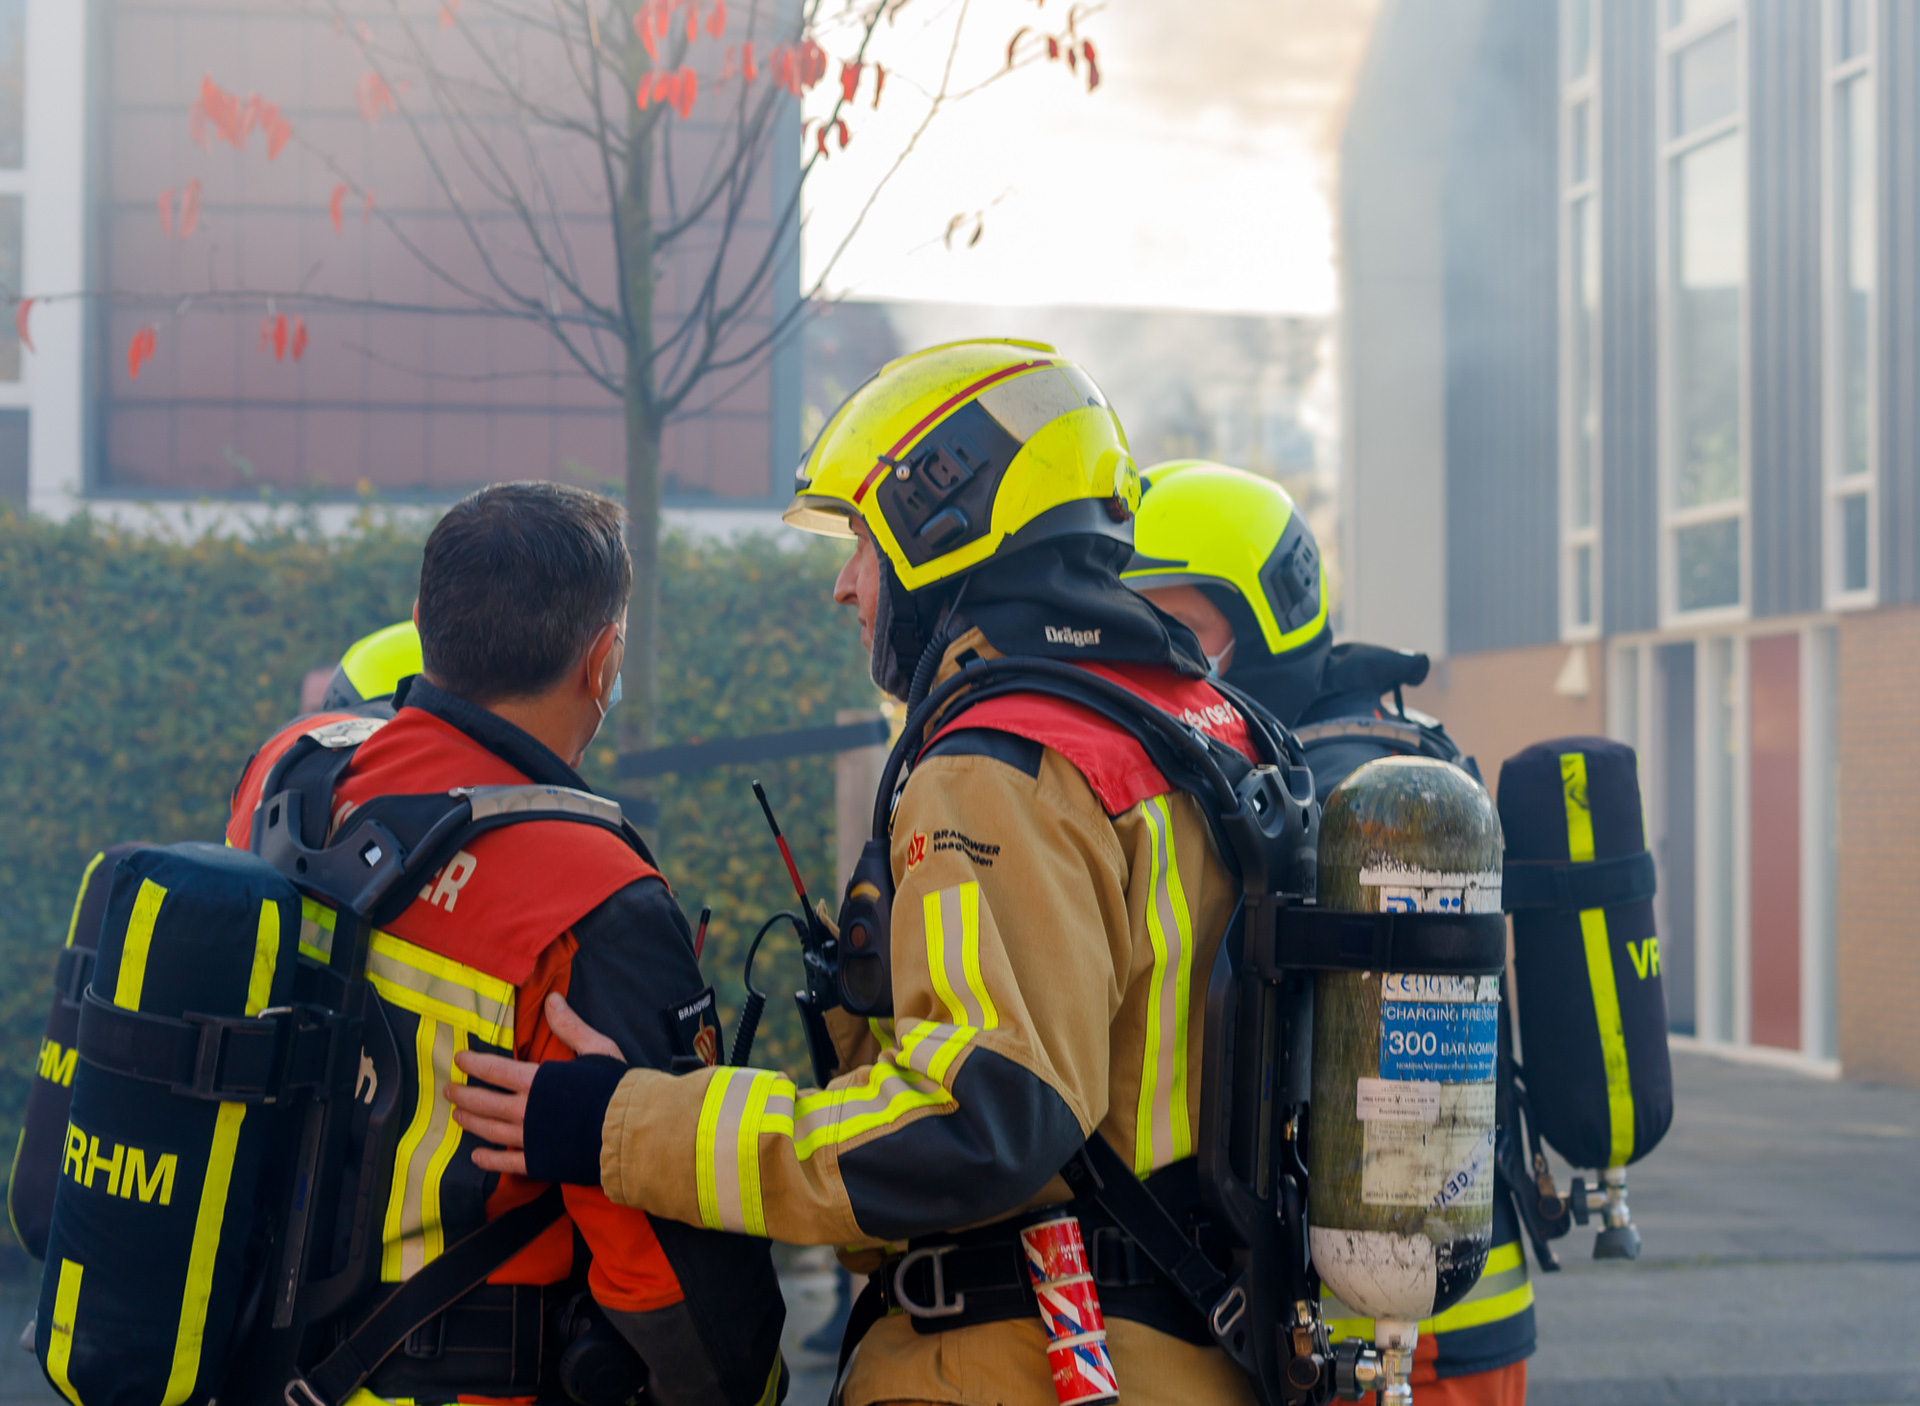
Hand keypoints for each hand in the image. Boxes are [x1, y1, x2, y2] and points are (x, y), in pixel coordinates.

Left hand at [449, 992, 623, 1175]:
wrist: (631, 1131)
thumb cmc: (615, 1087)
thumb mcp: (596, 1049)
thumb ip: (569, 1026)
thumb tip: (551, 999)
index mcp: (537, 1081)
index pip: (495, 1070)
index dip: (474, 1063)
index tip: (459, 1059)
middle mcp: (525, 1110)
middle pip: (485, 1102)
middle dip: (464, 1094)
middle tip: (449, 1089)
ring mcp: (529, 1139)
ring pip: (490, 1130)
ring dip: (471, 1122)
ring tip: (457, 1115)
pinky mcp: (538, 1162)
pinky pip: (506, 1162)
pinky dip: (489, 1159)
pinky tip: (477, 1156)